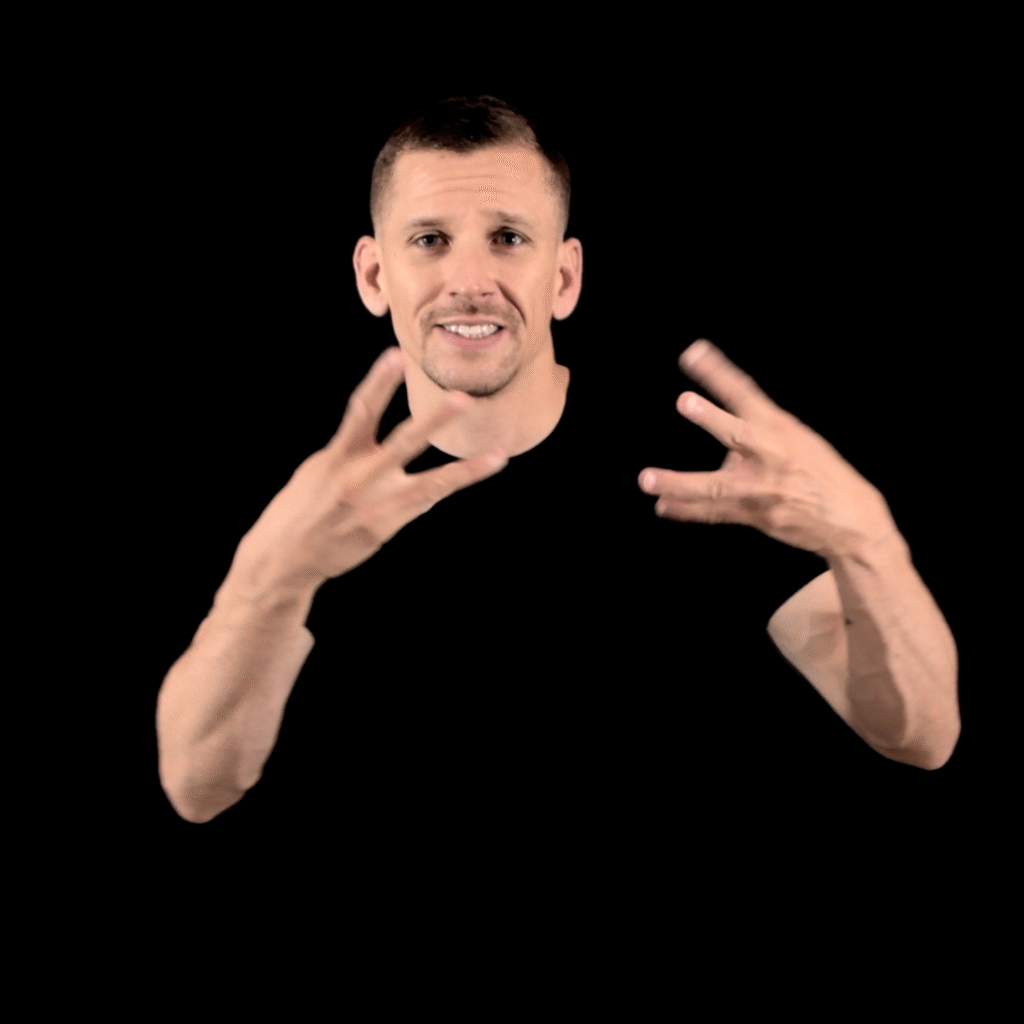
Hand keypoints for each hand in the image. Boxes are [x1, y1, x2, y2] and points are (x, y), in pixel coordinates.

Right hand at [229, 347, 508, 594]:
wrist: (286, 558)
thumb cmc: (301, 507)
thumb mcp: (317, 470)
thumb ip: (351, 450)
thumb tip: (383, 439)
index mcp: (337, 456)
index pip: (360, 410)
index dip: (378, 382)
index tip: (395, 355)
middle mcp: (359, 478)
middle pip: (403, 442)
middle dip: (434, 420)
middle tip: (462, 399)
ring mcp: (377, 505)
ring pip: (430, 484)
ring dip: (466, 470)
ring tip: (498, 456)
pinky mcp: (386, 527)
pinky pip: (424, 502)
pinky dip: (445, 486)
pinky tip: (476, 470)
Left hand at [637, 340, 899, 558]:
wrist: (851, 520)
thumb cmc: (820, 472)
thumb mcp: (797, 438)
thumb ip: (755, 434)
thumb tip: (718, 437)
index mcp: (781, 428)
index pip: (746, 393)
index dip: (719, 372)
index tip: (694, 353)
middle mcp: (771, 456)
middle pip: (739, 434)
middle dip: (712, 418)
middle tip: (684, 402)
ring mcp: (763, 489)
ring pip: (716, 486)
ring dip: (679, 483)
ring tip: (647, 479)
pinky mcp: (757, 515)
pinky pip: (715, 514)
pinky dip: (686, 510)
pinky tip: (662, 506)